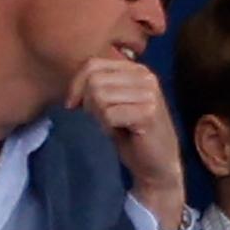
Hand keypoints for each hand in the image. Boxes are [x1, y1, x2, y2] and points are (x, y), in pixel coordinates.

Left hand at [66, 58, 185, 229]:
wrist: (157, 165)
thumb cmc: (131, 135)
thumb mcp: (112, 104)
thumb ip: (97, 87)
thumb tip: (72, 87)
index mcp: (136, 69)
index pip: (93, 64)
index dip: (76, 85)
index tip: (73, 106)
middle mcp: (146, 76)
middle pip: (94, 79)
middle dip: (86, 103)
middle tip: (97, 120)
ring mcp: (149, 93)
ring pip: (99, 95)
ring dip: (97, 116)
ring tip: (110, 126)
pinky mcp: (148, 113)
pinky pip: (108, 114)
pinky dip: (105, 126)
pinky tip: (117, 133)